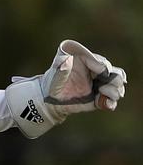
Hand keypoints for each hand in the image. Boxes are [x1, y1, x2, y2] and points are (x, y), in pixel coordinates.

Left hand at [6, 40, 126, 138]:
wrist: (49, 102)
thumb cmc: (51, 85)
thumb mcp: (54, 78)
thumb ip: (61, 70)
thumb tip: (65, 60)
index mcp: (85, 60)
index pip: (99, 61)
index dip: (102, 66)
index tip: (102, 71)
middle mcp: (95, 70)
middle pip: (113, 71)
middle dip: (113, 78)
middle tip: (105, 85)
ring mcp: (99, 83)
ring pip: (116, 83)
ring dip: (114, 90)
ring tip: (103, 93)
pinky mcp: (99, 96)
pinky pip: (111, 98)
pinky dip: (111, 102)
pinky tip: (106, 104)